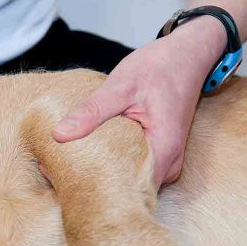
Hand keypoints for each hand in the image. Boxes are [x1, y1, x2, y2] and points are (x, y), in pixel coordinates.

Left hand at [53, 17, 226, 188]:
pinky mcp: (158, 154)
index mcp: (163, 149)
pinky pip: (133, 167)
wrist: (187, 55)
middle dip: (95, 184)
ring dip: (103, 174)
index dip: (97, 189)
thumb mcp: (121, 85)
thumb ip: (92, 111)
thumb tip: (59, 134)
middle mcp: (168, 163)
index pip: (129, 190)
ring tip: (69, 166)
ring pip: (130, 180)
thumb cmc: (160, 67)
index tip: (67, 184)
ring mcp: (165, 161)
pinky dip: (112, 162)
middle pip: (128, 189)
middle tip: (59, 173)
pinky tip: (89, 155)